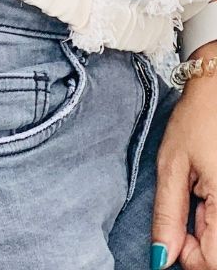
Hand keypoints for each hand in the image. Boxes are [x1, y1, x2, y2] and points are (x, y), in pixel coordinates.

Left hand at [153, 42, 216, 268]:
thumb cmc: (198, 119)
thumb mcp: (172, 165)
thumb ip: (168, 214)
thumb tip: (162, 257)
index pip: (211, 263)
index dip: (186, 255)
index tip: (172, 231)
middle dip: (198, 242)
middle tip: (186, 207)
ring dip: (209, 227)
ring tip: (199, 191)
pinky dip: (216, 214)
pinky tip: (210, 189)